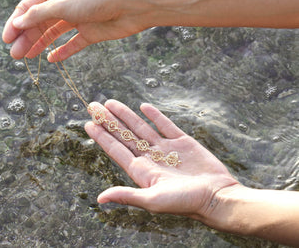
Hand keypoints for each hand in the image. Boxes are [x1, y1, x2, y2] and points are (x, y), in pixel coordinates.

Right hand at [2, 0, 150, 61]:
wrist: (129, 7)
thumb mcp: (62, 5)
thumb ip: (39, 15)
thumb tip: (18, 23)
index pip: (29, 9)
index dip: (17, 24)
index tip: (8, 39)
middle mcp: (65, 6)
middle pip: (40, 23)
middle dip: (27, 38)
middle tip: (16, 55)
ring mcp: (78, 20)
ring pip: (54, 34)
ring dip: (41, 45)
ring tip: (28, 57)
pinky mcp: (90, 33)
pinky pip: (74, 44)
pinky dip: (64, 51)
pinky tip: (53, 59)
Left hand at [84, 100, 238, 224]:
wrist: (216, 196)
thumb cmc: (185, 202)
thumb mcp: (153, 200)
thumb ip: (127, 195)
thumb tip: (99, 198)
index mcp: (141, 171)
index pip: (116, 149)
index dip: (101, 136)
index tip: (89, 123)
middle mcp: (150, 157)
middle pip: (124, 135)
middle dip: (108, 120)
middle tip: (93, 106)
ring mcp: (165, 148)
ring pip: (141, 127)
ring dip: (126, 115)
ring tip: (111, 103)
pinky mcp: (181, 141)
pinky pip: (164, 125)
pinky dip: (154, 115)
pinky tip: (143, 106)